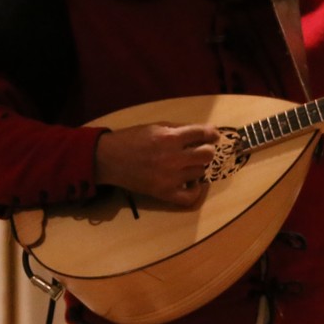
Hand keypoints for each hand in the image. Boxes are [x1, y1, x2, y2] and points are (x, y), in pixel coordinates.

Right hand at [94, 123, 219, 207]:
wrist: (110, 158)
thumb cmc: (133, 139)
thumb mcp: (156, 126)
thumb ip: (180, 129)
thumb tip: (204, 131)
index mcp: (169, 137)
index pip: (202, 134)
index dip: (211, 133)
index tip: (213, 135)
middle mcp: (172, 157)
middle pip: (206, 155)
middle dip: (206, 150)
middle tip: (200, 150)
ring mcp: (169, 177)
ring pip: (200, 172)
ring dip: (197, 167)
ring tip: (189, 164)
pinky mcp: (164, 193)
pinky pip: (189, 197)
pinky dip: (195, 191)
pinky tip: (192, 183)